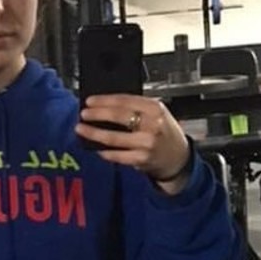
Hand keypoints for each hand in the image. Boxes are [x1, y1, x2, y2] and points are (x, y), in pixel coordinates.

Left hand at [76, 96, 191, 190]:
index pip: (125, 100)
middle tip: (84, 114)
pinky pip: (118, 156)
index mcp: (155, 108)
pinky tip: (96, 148)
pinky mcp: (142, 159)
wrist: (178, 157)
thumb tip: (105, 106)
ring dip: (94, 133)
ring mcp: (147, 143)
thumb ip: (136, 108)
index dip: (104, 100)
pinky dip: (105, 152)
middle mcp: (152, 124)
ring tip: (82, 129)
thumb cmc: (164, 132)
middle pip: (118, 116)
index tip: (89, 101)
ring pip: (114, 138)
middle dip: (97, 114)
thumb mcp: (156, 114)